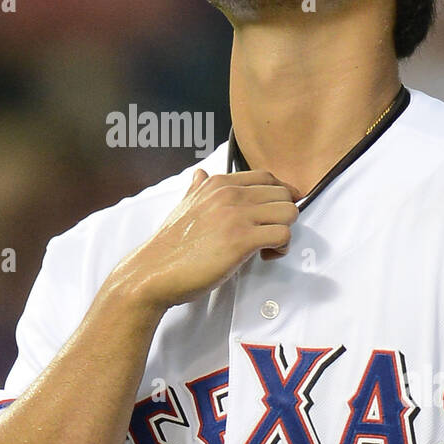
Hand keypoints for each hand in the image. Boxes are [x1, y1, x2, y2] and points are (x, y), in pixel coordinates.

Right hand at [115, 169, 299, 311]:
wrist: (154, 270)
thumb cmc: (171, 244)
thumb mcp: (184, 205)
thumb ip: (197, 188)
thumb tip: (200, 173)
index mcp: (218, 184)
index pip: (267, 177)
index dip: (278, 196)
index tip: (274, 213)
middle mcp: (230, 194)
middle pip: (284, 194)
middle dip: (283, 216)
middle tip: (269, 233)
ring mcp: (236, 215)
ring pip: (289, 212)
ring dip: (285, 232)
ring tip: (268, 246)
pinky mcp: (242, 239)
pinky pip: (283, 235)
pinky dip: (281, 248)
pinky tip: (265, 256)